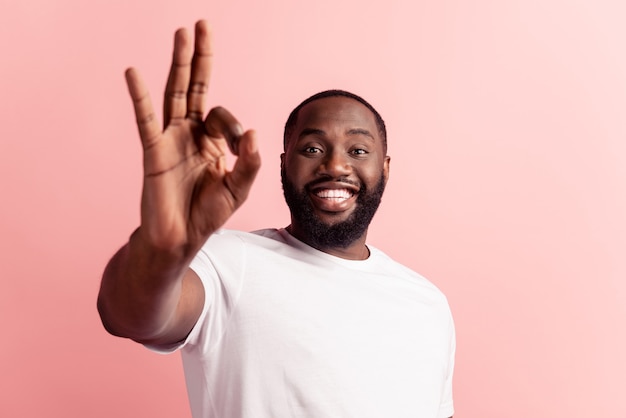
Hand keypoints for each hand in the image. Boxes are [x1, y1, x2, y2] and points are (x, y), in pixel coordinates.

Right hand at [125, 20, 260, 256]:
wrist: (180, 239)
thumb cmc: (207, 214)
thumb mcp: (238, 188)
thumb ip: (250, 163)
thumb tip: (254, 132)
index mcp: (212, 142)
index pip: (223, 116)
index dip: (233, 126)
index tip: (239, 146)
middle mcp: (190, 134)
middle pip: (196, 87)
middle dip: (201, 57)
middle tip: (202, 25)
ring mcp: (170, 139)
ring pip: (175, 94)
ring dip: (179, 64)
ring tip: (182, 34)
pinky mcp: (153, 152)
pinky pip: (146, 120)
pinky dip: (140, 97)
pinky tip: (134, 73)